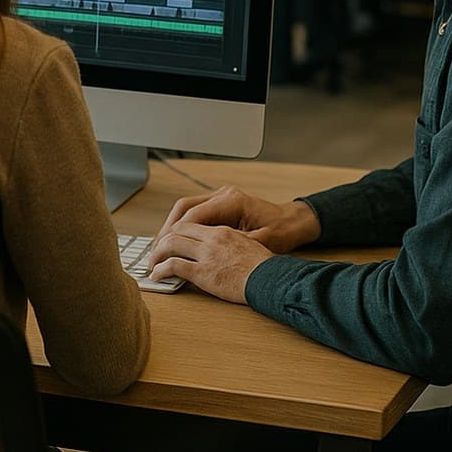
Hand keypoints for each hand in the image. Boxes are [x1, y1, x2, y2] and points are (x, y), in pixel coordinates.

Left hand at [147, 222, 274, 302]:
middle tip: (155, 251)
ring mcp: (207, 255)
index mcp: (222, 231)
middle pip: (176, 230)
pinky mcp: (204, 273)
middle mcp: (212, 239)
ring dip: (157, 254)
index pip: (190, 223)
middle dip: (162, 240)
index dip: (175, 230)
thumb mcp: (250, 244)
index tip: (169, 239)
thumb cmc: (266, 267)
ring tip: (152, 263)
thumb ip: (232, 240)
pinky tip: (157, 275)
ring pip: (171, 245)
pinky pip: (174, 266)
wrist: (273, 280)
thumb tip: (218, 244)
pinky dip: (161, 269)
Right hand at [155, 185, 320, 253]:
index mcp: (231, 201)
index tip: (164, 249)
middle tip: (157, 248)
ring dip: (172, 226)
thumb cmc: (282, 232)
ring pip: (186, 208)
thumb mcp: (259, 243)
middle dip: (168, 228)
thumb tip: (205, 257)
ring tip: (162, 246)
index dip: (176, 233)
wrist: (294, 222)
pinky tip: (177, 240)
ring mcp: (220, 197)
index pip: (194, 215)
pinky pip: (194, 211)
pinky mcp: (220, 204)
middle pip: (184, 207)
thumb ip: (230, 246)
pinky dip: (183, 226)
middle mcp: (223, 195)